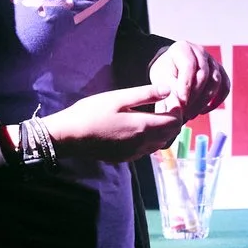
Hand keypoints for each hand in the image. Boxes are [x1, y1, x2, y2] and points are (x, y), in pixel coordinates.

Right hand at [38, 81, 186, 163]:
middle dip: (173, 119)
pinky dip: (152, 138)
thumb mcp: (118, 98)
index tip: (171, 98)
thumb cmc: (91, 113)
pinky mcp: (126, 158)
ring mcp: (134, 153)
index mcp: (143, 127)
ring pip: (161, 143)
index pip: (175, 122)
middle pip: (171, 134)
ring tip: (155, 114)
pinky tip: (141, 127)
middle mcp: (143, 144)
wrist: (69, 136)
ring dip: (163, 130)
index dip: (177, 109)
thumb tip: (169, 90)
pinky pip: (148, 149)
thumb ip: (145, 94)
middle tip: (165, 104)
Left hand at [149, 41, 228, 116]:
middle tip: (186, 113)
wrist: (170, 70)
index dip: (186, 86)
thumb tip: (177, 107)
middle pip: (204, 75)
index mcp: (183, 48)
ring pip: (216, 81)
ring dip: (205, 101)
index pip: (189, 66)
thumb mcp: (160, 79)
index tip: (181, 103)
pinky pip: (225, 87)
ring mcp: (212, 61)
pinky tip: (204, 110)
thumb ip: (168, 91)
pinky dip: (217, 101)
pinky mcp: (220, 72)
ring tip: (192, 114)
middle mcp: (200, 52)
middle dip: (196, 97)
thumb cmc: (164, 73)